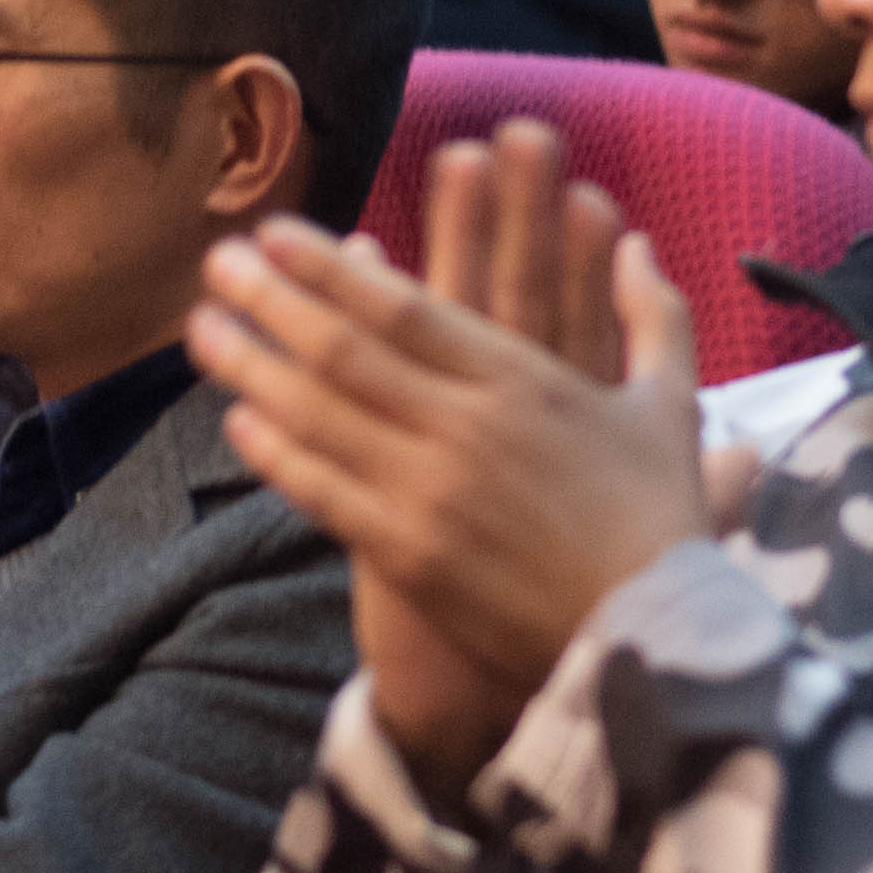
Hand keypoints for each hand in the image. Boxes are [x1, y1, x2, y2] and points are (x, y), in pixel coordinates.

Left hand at [190, 157, 711, 806]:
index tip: (277, 232)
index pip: (404, 308)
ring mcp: (430, 492)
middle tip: (218, 260)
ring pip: (321, 414)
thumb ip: (652, 315)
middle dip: (273, 299)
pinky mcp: (409, 556)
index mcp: (523, 380)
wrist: (652, 639)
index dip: (332, 267)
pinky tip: (238, 423)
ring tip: (201, 329)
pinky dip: (277, 454)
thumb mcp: (671, 405)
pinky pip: (325, 493)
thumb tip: (636, 243)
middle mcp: (465, 425)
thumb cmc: (662, 521)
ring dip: (254, 366)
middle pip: (345, 348)